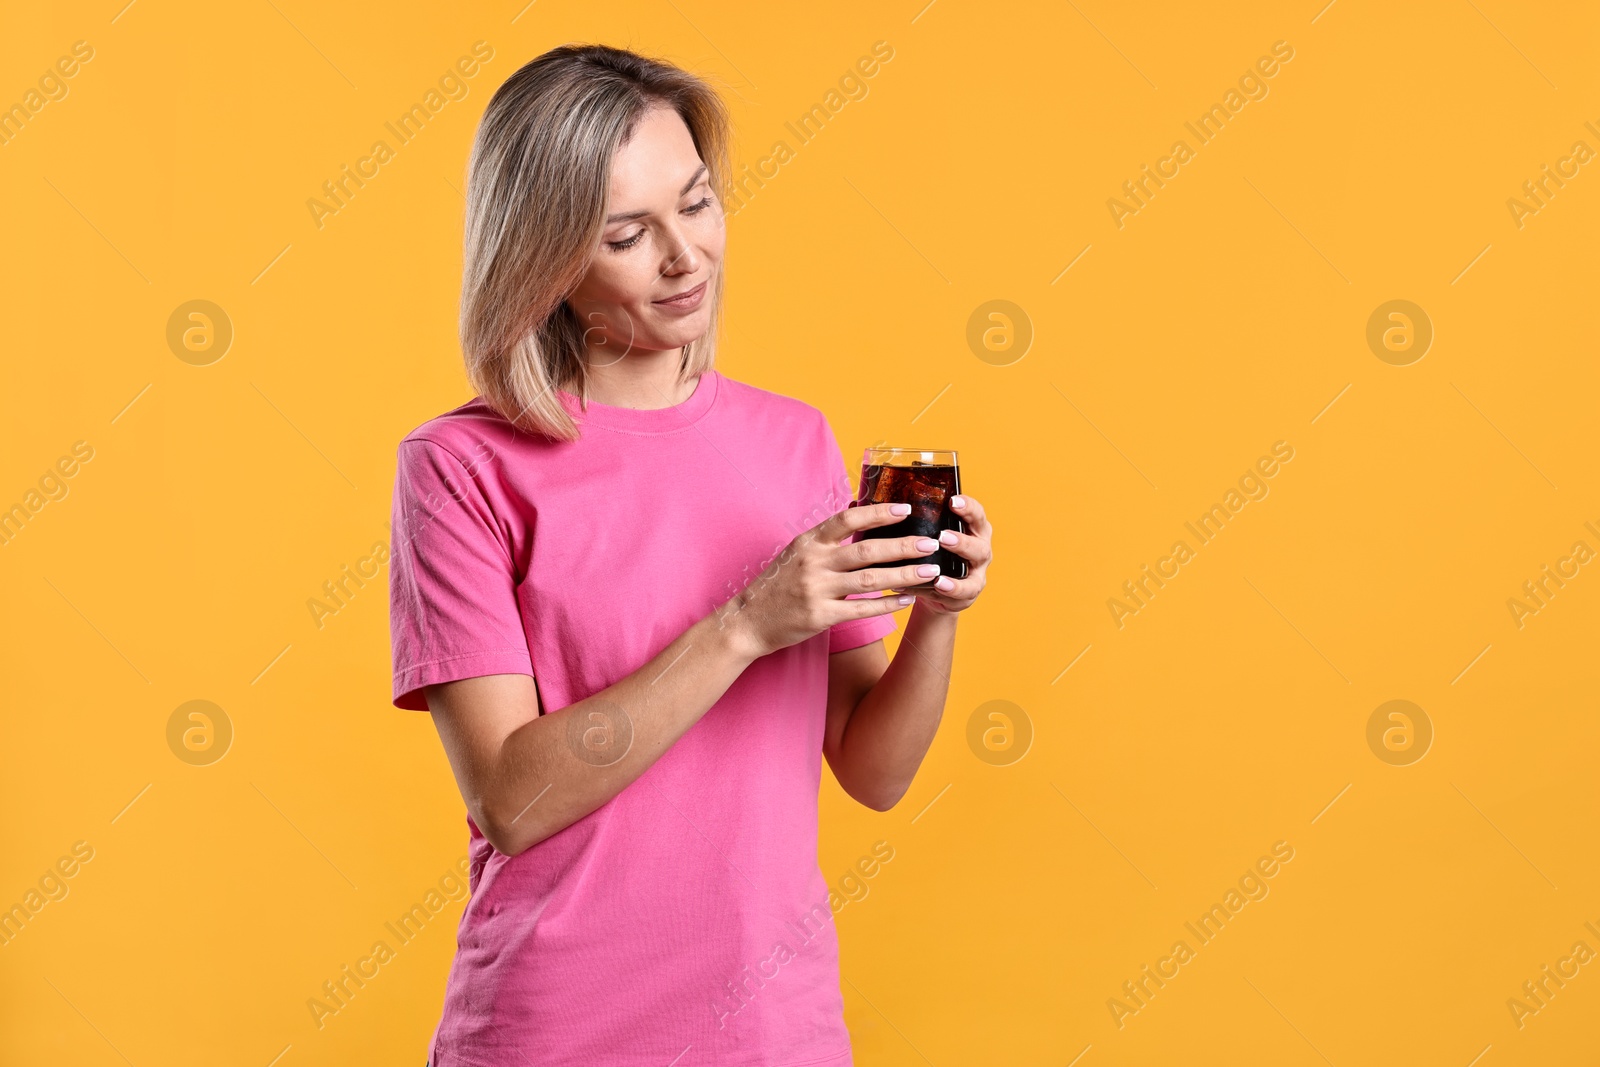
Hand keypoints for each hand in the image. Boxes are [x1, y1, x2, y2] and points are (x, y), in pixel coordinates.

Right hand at [718, 502, 937, 659]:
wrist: (749, 621)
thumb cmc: (779, 585)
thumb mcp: (797, 553)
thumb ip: (827, 539)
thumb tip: (859, 512)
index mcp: (809, 542)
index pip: (847, 519)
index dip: (878, 513)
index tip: (905, 509)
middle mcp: (813, 562)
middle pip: (866, 550)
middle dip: (903, 546)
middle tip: (930, 543)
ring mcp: (817, 590)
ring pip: (870, 579)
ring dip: (904, 575)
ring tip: (930, 571)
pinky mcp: (821, 616)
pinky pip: (862, 608)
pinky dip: (888, 604)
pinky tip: (908, 600)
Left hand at [907, 494, 991, 615]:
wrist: (935, 588)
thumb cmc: (931, 554)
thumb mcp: (930, 535)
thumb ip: (921, 522)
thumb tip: (889, 505)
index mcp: (973, 529)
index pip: (976, 513)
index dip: (967, 506)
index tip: (952, 501)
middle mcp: (980, 547)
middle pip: (979, 542)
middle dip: (961, 540)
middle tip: (942, 536)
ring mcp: (978, 571)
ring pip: (974, 567)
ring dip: (956, 566)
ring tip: (938, 564)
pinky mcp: (970, 591)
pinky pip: (965, 590)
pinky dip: (952, 587)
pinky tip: (938, 583)